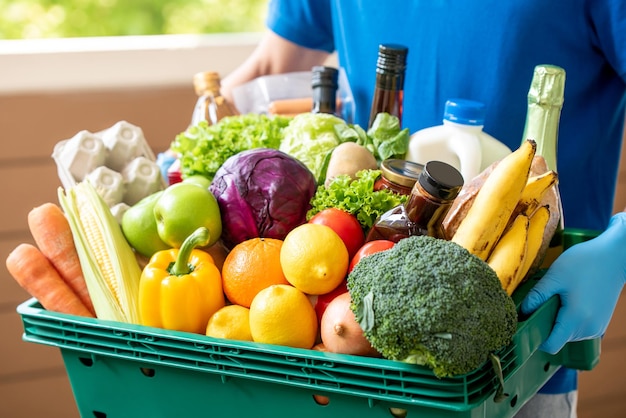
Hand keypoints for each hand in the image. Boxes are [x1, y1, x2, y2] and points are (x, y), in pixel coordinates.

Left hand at [521, 212, 625, 353]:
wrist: (614, 257)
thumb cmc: (585, 263)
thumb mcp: (555, 276)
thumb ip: (537, 296)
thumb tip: (522, 312)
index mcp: (576, 319)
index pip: (551, 345)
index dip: (535, 338)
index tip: (526, 323)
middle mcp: (588, 329)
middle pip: (558, 338)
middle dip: (546, 323)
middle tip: (545, 301)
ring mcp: (596, 328)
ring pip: (567, 333)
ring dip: (558, 320)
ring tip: (560, 297)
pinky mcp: (600, 323)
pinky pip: (577, 328)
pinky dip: (569, 318)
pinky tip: (570, 299)